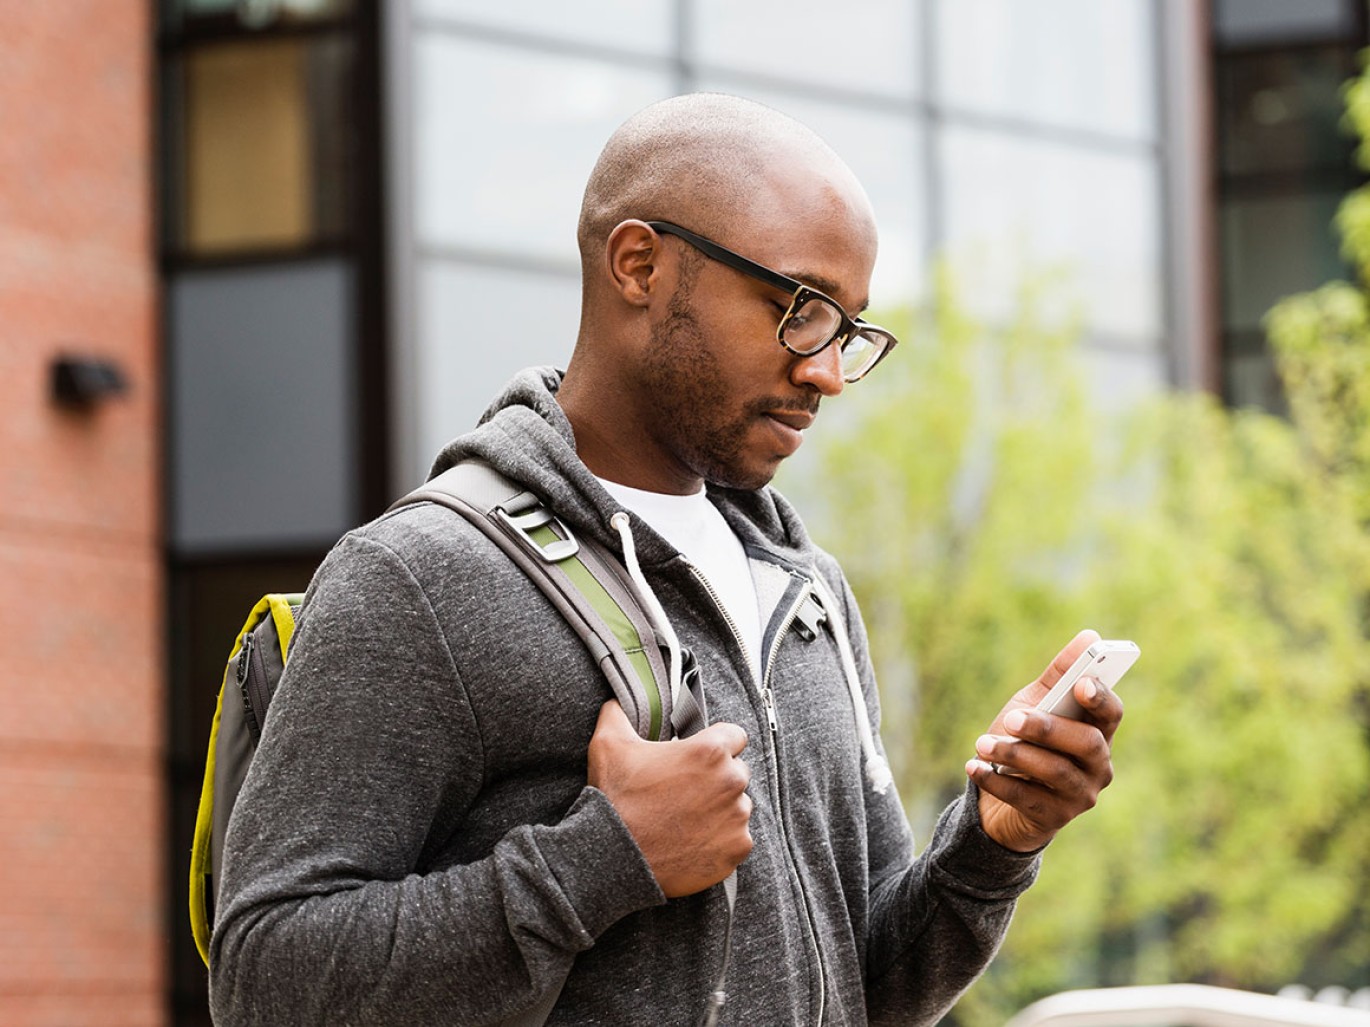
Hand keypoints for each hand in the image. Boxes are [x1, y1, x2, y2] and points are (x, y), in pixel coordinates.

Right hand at [587, 701, 752, 896]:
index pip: (735, 736)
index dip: (717, 744)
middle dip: (717, 779)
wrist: (615, 858)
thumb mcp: (609, 744)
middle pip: (737, 772)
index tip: (700, 758)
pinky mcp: (737, 849)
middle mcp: (731, 781)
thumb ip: (618, 713)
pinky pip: (738, 839)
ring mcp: (737, 818)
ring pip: (739, 806)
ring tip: (688, 820)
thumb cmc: (615, 799)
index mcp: (710, 751)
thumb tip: (615, 700)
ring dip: (721, 810)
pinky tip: (694, 842)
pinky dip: (722, 841)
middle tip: (687, 792)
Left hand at [965, 629, 1123, 852]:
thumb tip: (1089, 636)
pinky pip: (1027, 798)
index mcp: (1098, 733)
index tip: (1081, 684)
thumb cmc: (1025, 741)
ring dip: (1015, 754)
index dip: (1101, 698)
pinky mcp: (1054, 818)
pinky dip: (996, 781)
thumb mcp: (1036, 704)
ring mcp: (1080, 795)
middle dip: (1047, 728)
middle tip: (1010, 718)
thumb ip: (1059, 676)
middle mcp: (1099, 766)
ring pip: (1056, 771)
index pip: (1112, 714)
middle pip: (1087, 744)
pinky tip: (974, 766)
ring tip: (982, 743)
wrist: (1001, 797)